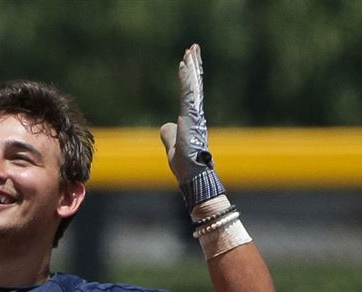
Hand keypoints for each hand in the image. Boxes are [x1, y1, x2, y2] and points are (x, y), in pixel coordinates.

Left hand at [159, 45, 224, 204]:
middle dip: (194, 65)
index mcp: (192, 119)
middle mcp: (196, 114)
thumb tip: (165, 126)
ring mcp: (195, 114)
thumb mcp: (173, 145)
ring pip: (193, 85)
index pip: (191, 93)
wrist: (193, 175)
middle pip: (195, 84)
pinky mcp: (191, 117)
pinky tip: (184, 65)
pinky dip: (187, 79)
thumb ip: (169, 134)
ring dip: (192, 66)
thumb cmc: (186, 165)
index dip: (189, 77)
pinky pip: (189, 93)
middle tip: (193, 47)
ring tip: (191, 49)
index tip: (187, 62)